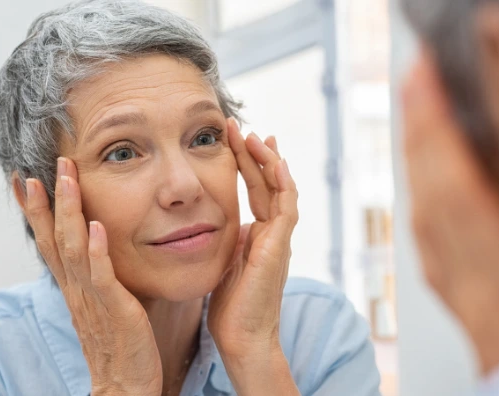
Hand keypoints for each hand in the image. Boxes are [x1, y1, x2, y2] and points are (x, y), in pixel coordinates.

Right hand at [24, 157, 161, 394]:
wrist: (125, 385)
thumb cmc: (119, 344)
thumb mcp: (102, 303)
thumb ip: (96, 274)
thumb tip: (96, 245)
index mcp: (72, 286)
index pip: (47, 241)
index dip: (35, 210)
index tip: (23, 179)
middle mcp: (75, 288)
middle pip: (52, 238)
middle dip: (45, 201)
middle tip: (38, 167)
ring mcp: (92, 298)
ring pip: (72, 248)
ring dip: (68, 211)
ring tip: (66, 178)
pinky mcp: (114, 309)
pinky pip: (101, 276)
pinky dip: (96, 250)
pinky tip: (95, 226)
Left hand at [207, 118, 299, 394]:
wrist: (242, 336)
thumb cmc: (230, 307)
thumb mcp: (223, 262)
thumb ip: (225, 239)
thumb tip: (212, 220)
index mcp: (258, 235)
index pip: (255, 190)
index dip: (245, 163)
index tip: (233, 138)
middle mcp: (272, 233)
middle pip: (267, 183)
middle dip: (254, 153)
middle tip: (240, 127)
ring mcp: (279, 239)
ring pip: (281, 189)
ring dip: (268, 161)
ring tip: (254, 135)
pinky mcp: (280, 247)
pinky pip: (286, 208)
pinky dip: (283, 183)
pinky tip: (275, 162)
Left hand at [402, 51, 498, 373]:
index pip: (462, 197)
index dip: (441, 138)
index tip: (429, 90)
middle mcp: (472, 283)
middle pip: (434, 196)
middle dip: (423, 133)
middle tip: (416, 82)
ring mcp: (459, 291)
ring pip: (426, 214)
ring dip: (419, 159)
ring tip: (419, 114)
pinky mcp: (459, 297)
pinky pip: (428, 239)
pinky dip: (423, 196)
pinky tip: (425, 180)